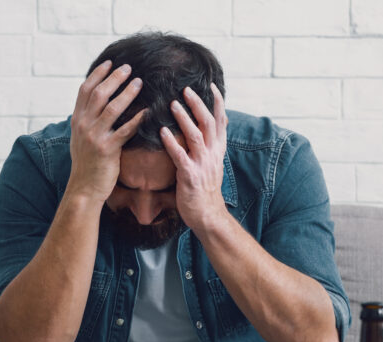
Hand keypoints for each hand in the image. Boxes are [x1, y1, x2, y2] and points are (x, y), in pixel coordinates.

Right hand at [67, 60, 146, 202]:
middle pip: (98, 94)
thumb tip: (96, 104)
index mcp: (77, 120)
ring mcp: (94, 137)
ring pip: (111, 108)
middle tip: (129, 67)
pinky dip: (136, 120)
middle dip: (114, 78)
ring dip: (127, 93)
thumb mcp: (80, 139)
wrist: (84, 189)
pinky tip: (147, 111)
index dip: (98, 74)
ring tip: (139, 82)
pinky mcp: (107, 150)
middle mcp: (83, 126)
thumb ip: (87, 120)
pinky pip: (124, 130)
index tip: (110, 62)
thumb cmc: (87, 164)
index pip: (85, 90)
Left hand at [160, 83, 228, 232]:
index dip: (217, 102)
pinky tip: (161, 132)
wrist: (208, 215)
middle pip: (208, 123)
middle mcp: (212, 155)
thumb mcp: (213, 164)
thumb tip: (212, 129)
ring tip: (173, 104)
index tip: (211, 85)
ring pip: (196, 135)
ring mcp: (202, 165)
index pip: (221, 121)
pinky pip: (181, 156)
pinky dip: (171, 143)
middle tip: (186, 89)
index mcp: (218, 150)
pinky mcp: (190, 176)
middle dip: (198, 104)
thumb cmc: (206, 190)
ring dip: (184, 118)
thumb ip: (211, 146)